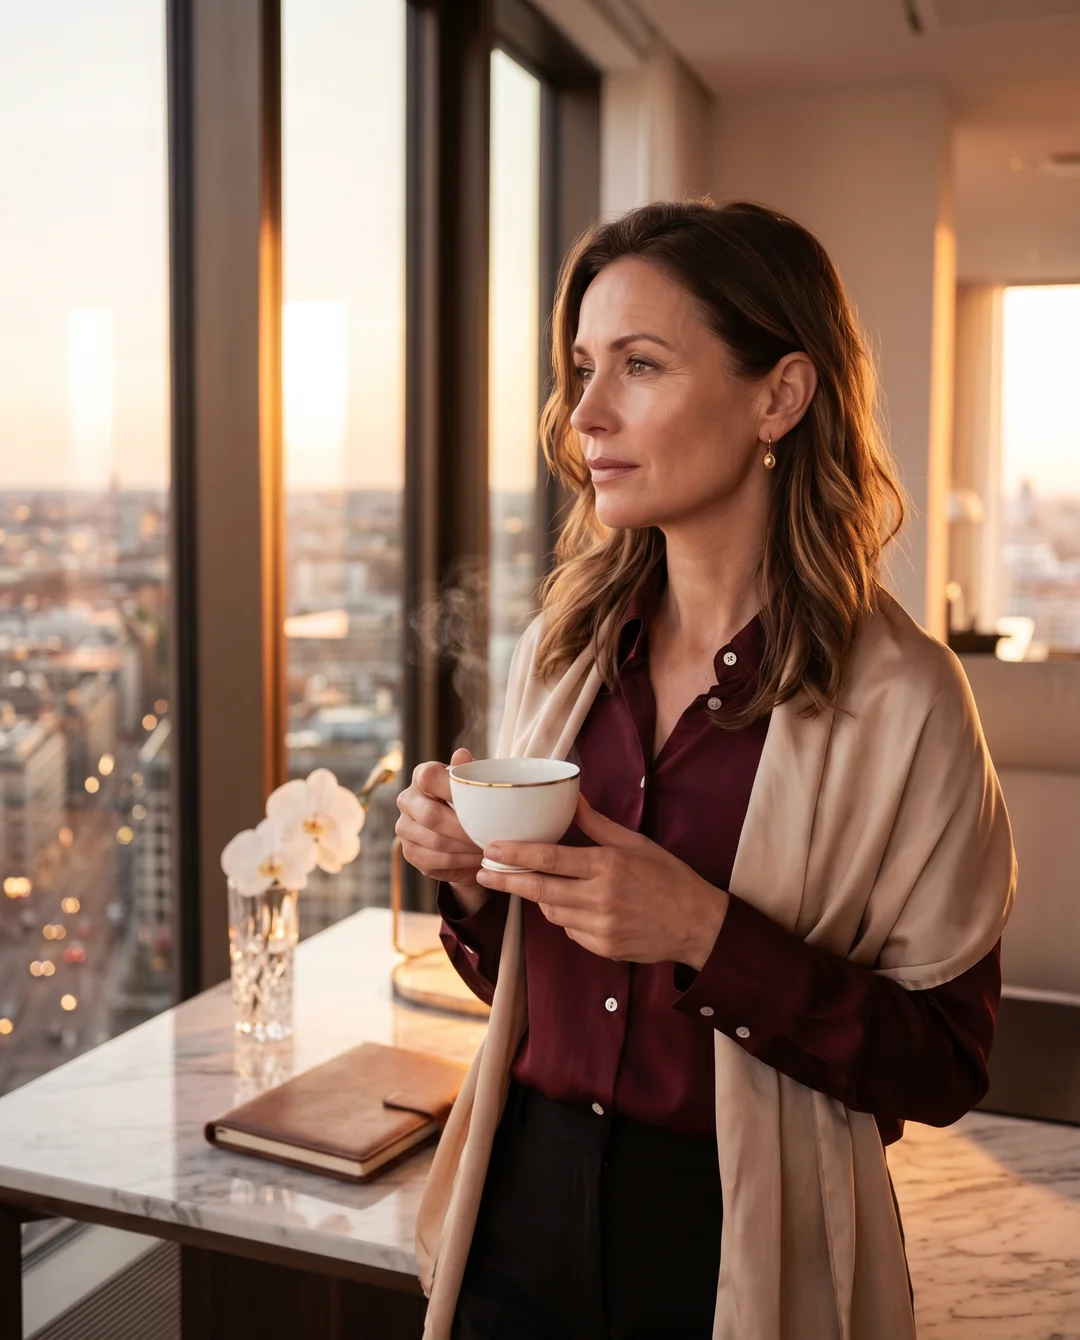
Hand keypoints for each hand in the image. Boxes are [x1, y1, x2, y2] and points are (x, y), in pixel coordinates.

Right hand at [395, 748, 486, 911]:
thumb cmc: (471, 802)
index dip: (452, 789)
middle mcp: (407, 799)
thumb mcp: (475, 784)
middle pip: (431, 815)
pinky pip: (435, 860)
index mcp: (421, 775)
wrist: (462, 835)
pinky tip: (476, 859)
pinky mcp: (409, 853)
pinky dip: (460, 862)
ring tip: (487, 848)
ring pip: (435, 841)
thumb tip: (461, 755)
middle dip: (463, 828)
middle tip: (488, 835)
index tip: (479, 803)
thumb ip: (469, 770)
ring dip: (465, 847)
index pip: (429, 777)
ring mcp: (404, 828)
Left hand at [475, 792, 728, 967]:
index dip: (516, 855)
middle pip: (540, 889)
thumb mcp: (635, 843)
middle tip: (483, 871)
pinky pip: (569, 930)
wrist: (697, 925)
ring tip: (542, 884)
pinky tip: (578, 906)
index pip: (550, 859)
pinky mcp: (602, 948)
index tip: (491, 849)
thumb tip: (571, 797)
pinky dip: (566, 917)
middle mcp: (600, 898)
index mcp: (608, 866)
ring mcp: (600, 927)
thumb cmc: (668, 878)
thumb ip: (596, 824)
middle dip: (507, 880)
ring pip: (551, 911)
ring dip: (541, 897)